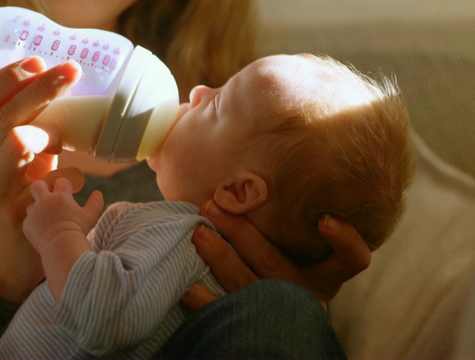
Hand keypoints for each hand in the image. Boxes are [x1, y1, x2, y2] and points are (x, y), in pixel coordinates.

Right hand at [0, 57, 83, 304]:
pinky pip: (47, 181)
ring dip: (51, 129)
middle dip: (40, 88)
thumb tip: (58, 97)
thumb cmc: (12, 195)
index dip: (9, 77)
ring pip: (16, 142)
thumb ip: (25, 132)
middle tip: (70, 70)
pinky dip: (69, 175)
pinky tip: (78, 181)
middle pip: (4, 115)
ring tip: (70, 130)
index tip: (38, 60)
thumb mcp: (9, 160)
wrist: (2, 255)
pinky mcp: (13, 212)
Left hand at [23, 178, 102, 301]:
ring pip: (31, 204)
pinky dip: (34, 225)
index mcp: (61, 196)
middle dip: (43, 189)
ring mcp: (34, 212)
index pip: (61, 181)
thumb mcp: (90, 217)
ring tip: (47, 219)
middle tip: (49, 198)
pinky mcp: (28, 224)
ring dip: (38, 209)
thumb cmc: (78, 231)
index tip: (68, 194)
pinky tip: (43, 232)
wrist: (61, 247)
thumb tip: (98, 193)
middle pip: (38, 185)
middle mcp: (45, 201)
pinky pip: (29, 221)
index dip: (65, 187)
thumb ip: (95, 203)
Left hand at [183, 200, 370, 310]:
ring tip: (198, 232)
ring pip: (246, 283)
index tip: (324, 219)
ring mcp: (276, 311)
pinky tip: (185, 282)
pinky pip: (221, 312)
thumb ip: (301, 217)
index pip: (351, 261)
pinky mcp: (247, 326)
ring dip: (219, 255)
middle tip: (214, 204)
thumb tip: (292, 150)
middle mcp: (302, 293)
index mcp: (323, 275)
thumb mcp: (304, 249)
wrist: (274, 328)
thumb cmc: (287, 267)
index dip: (345, 242)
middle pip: (275, 262)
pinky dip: (201, 297)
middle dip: (241, 232)